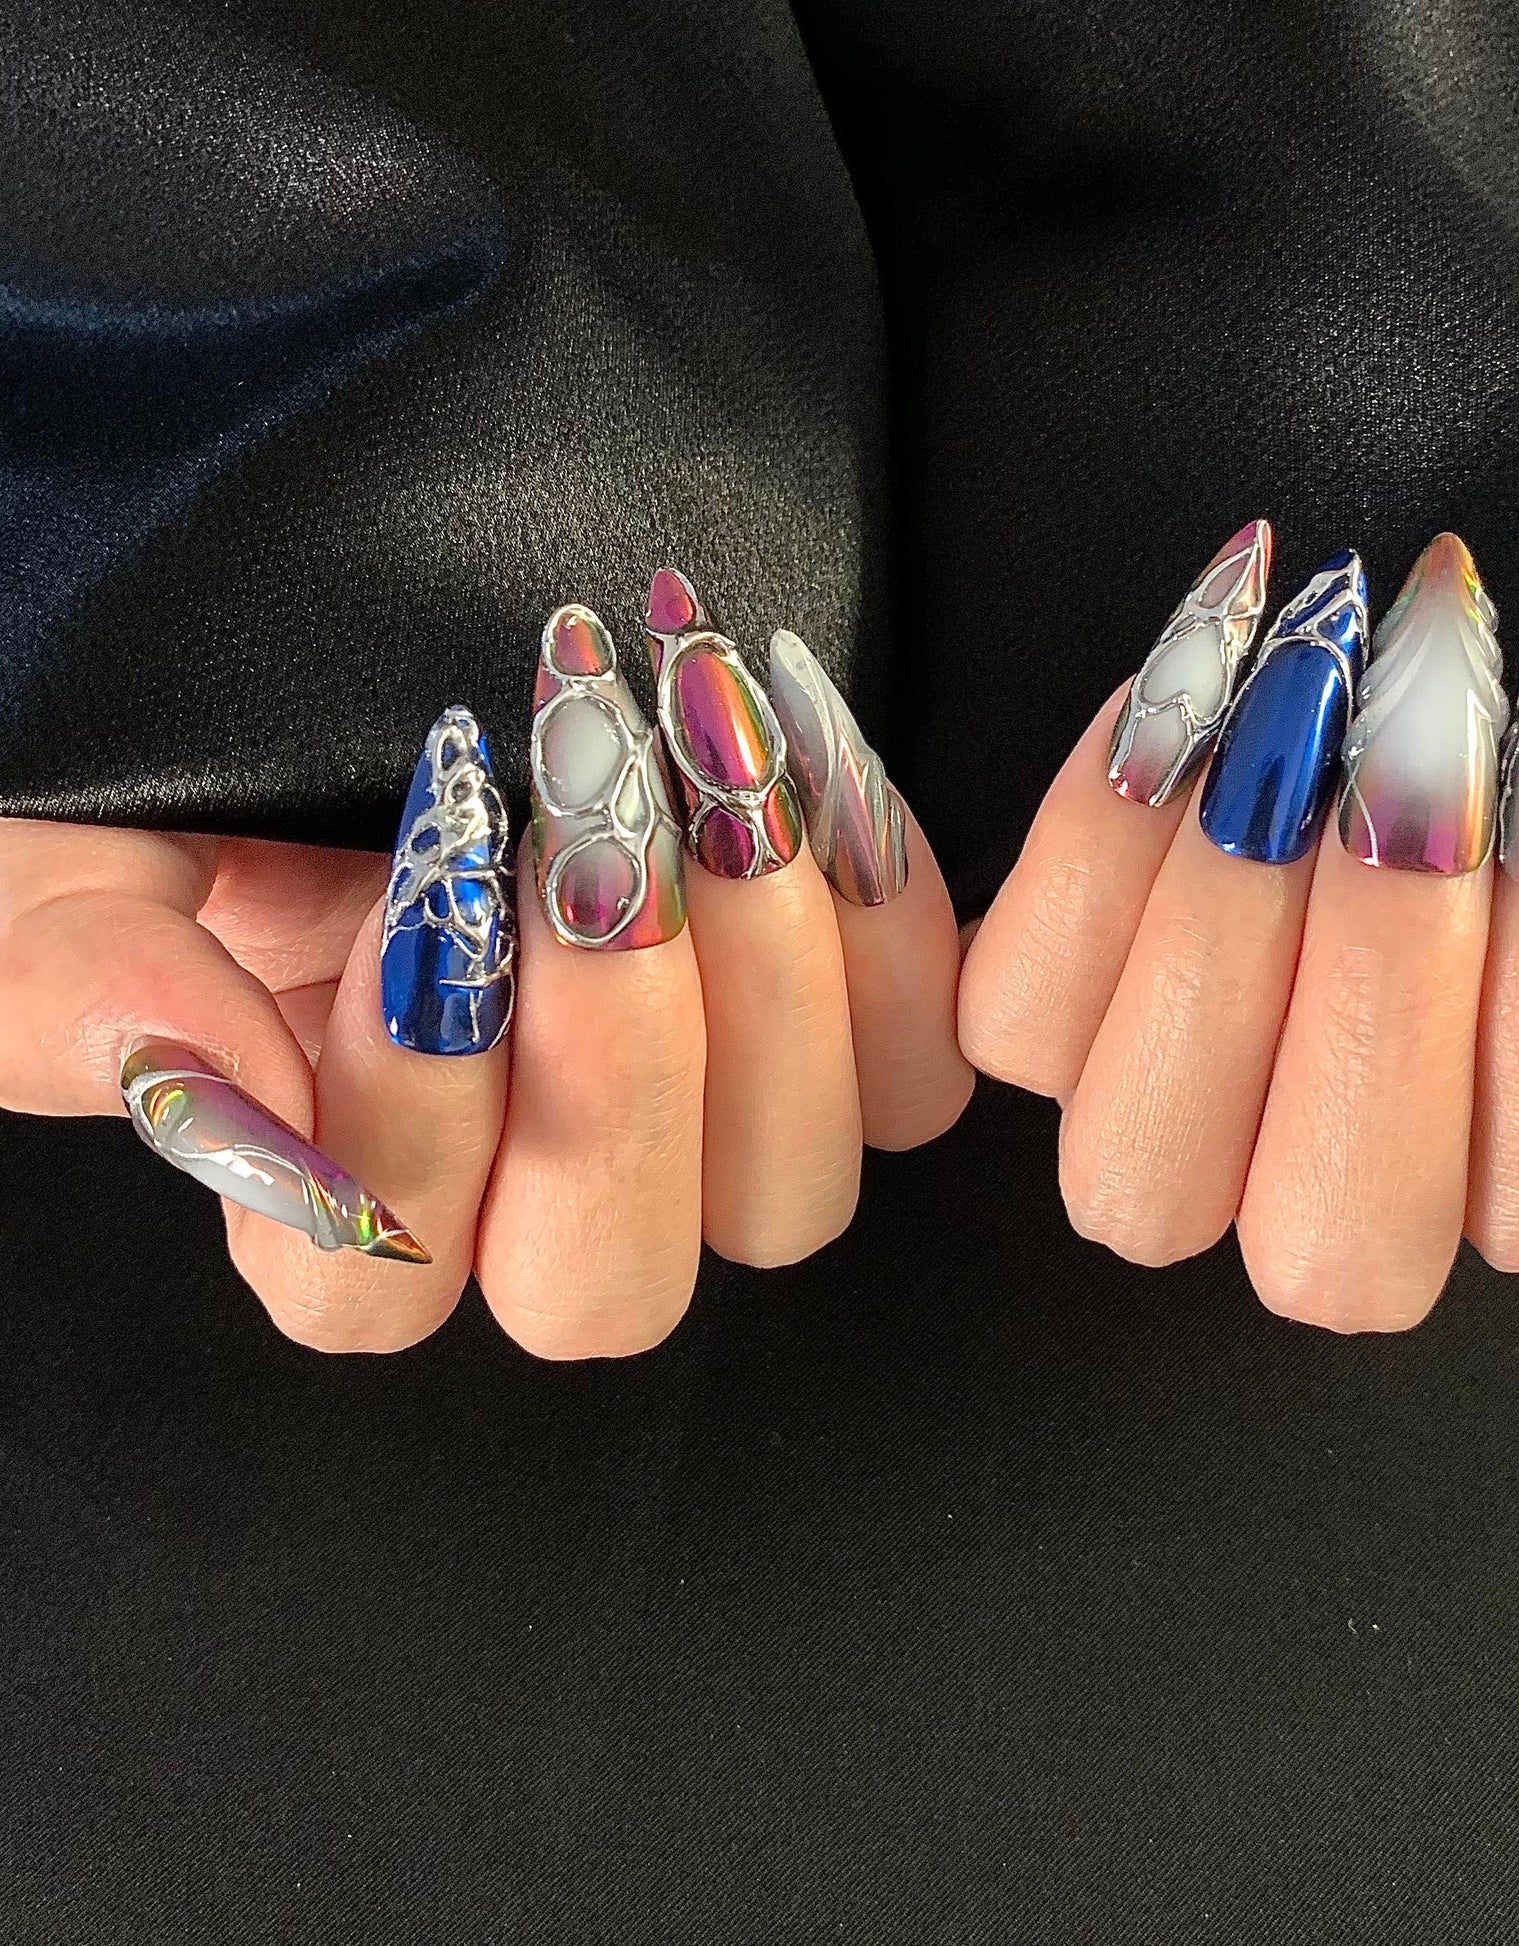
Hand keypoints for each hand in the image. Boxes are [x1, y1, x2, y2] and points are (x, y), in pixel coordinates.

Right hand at [0, 589, 970, 1358]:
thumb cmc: (218, 759)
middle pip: (609, 1285)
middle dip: (611, 1063)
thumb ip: (76, 978)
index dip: (401, 1120)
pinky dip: (882, 913)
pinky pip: (916, 1067)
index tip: (417, 891)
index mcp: (344, 1188)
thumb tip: (179, 1090)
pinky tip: (798, 743)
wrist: (378, 620)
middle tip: (588, 832)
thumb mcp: (82, 844)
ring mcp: (705, 1137)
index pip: (373, 1283)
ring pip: (791, 1196)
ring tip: (702, 760)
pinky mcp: (842, 1042)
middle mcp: (535, 1200)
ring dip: (765, 980)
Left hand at [958, 528, 1518, 1330]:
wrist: (1507, 659)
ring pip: (1145, 1157)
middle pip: (1327, 1230)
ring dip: (1222, 928)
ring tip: (1301, 698)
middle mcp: (1343, 1195)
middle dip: (1385, 970)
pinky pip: (1016, 1014)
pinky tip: (1189, 688)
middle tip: (1431, 722)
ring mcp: (1180, 1120)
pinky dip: (1085, 848)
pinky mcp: (1051, 1016)